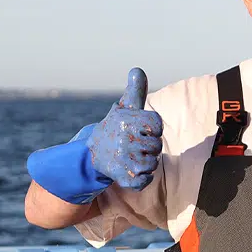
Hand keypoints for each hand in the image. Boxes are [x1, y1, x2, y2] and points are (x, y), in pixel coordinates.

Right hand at [88, 68, 163, 190]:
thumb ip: (135, 91)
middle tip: (133, 144)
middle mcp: (126, 140)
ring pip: (153, 163)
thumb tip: (137, 70)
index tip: (140, 129)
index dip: (152, 128)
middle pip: (157, 146)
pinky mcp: (125, 178)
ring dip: (146, 161)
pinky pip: (146, 181)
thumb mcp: (125, 108)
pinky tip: (131, 170)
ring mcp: (125, 160)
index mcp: (127, 121)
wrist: (94, 153)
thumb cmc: (116, 128)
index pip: (157, 125)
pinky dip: (143, 178)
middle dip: (149, 146)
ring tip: (131, 155)